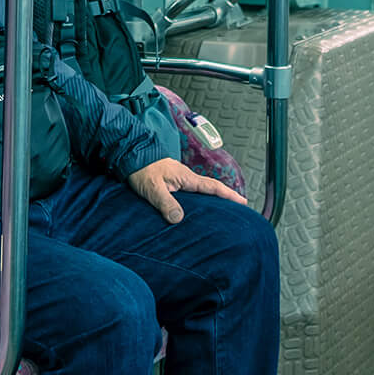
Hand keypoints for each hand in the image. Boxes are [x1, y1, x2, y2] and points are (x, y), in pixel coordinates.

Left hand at [126, 157, 245, 224]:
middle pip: (211, 189)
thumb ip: (166, 203)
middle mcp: (186, 178)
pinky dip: (198, 200)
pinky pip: (190, 193)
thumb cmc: (141, 170)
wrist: (130, 156)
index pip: (212, 187)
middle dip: (225, 198)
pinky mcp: (171, 183)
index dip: (228, 195)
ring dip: (211, 199)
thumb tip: (179, 218)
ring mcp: (179, 180)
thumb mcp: (153, 188)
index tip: (243, 202)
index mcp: (186, 177)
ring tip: (221, 213)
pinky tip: (195, 209)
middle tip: (238, 209)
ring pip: (200, 191)